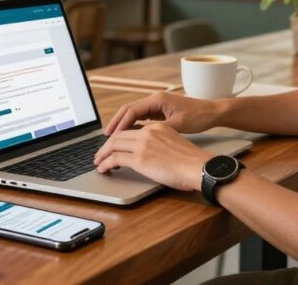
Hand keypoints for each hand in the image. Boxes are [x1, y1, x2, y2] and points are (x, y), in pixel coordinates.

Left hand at [93, 123, 212, 190]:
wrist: (199, 167)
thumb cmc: (192, 162)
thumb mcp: (175, 144)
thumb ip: (161, 144)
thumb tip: (152, 155)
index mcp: (158, 127)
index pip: (131, 129)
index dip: (119, 138)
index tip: (114, 145)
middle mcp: (148, 132)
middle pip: (119, 135)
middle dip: (107, 145)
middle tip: (101, 154)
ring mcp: (143, 144)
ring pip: (113, 145)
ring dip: (103, 154)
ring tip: (99, 162)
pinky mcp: (139, 158)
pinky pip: (115, 158)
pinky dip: (105, 163)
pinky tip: (103, 169)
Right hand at [104, 91, 222, 134]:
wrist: (212, 112)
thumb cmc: (198, 117)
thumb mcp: (178, 125)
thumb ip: (159, 130)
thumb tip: (142, 137)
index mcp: (157, 100)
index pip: (131, 110)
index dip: (120, 124)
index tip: (111, 136)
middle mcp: (155, 99)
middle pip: (128, 110)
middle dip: (116, 122)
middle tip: (106, 136)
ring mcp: (157, 104)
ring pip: (134, 113)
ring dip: (123, 124)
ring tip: (113, 137)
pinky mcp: (160, 111)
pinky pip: (141, 117)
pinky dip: (133, 125)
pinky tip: (129, 135)